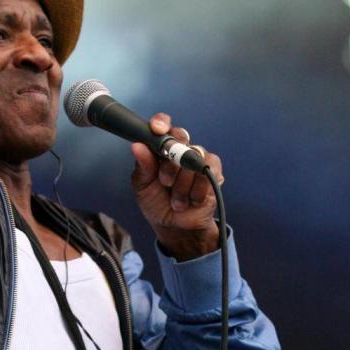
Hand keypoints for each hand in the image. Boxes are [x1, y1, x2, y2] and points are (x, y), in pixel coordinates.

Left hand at [130, 113, 221, 260]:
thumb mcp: (142, 186)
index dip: (161, 123)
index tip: (157, 129)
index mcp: (159, 148)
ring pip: (193, 157)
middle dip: (171, 161)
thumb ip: (142, 165)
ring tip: (176, 199)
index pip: (162, 126)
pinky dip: (197, 189)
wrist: (175, 226)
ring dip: (182, 184)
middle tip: (164, 181)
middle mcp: (179, 150)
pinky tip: (191, 200)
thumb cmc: (156, 202)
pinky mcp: (213, 171)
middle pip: (180, 137)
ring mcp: (197, 159)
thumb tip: (137, 145)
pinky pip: (208, 170)